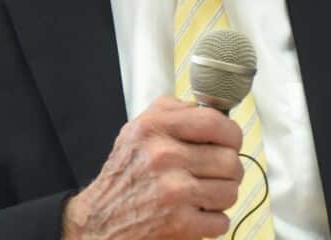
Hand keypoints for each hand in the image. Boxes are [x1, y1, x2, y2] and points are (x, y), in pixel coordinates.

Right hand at [62, 95, 243, 239]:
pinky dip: (213, 221)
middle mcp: (163, 157)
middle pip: (230, 160)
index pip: (215, 122)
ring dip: (222, 196)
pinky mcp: (179, 224)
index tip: (231, 142)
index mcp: (154, 129)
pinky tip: (197, 214)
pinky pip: (221, 220)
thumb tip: (208, 107)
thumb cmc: (124, 175)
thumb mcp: (136, 129)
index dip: (232, 134)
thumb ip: (170, 110)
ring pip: (230, 190)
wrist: (98, 221)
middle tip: (216, 174)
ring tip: (204, 194)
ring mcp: (173, 191)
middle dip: (229, 170)